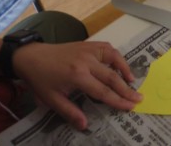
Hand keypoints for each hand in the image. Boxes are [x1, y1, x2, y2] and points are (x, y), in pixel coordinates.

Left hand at [13, 41, 141, 129]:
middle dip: (126, 89)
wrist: (31, 57)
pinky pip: (108, 49)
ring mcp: (89, 50)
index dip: (118, 100)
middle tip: (139, 97)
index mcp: (77, 75)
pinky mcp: (89, 44)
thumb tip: (84, 125)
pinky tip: (120, 65)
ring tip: (132, 81)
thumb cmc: (41, 79)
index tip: (130, 106)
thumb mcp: (52, 99)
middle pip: (112, 76)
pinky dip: (117, 57)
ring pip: (114, 58)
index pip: (103, 91)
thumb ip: (70, 111)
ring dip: (125, 69)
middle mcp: (86, 61)